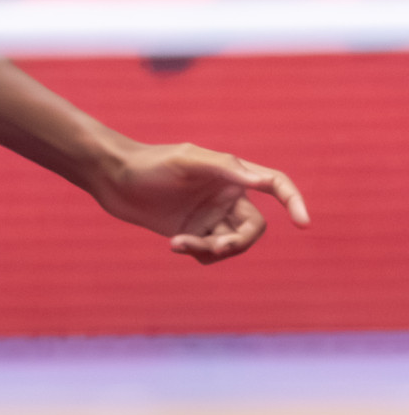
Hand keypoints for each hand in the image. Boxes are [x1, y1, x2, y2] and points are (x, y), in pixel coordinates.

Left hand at [92, 141, 309, 263]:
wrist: (112, 178)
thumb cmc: (149, 163)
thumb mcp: (186, 161)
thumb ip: (224, 168)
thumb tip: (259, 180)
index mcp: (231, 173)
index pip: (274, 184)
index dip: (293, 201)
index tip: (303, 224)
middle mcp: (225, 196)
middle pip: (253, 228)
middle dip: (239, 241)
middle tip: (218, 246)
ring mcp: (208, 216)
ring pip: (231, 245)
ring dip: (213, 250)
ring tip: (182, 244)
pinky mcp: (191, 232)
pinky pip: (209, 253)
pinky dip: (199, 254)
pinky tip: (175, 245)